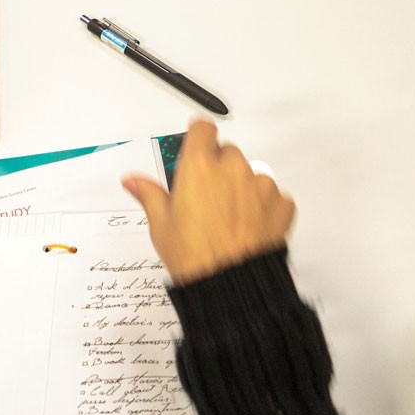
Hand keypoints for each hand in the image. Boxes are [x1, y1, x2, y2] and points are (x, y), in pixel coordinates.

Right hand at [123, 120, 294, 284]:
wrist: (233, 285)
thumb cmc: (195, 256)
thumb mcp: (161, 225)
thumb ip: (149, 194)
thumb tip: (133, 182)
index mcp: (199, 167)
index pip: (203, 129)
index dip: (199, 139)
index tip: (196, 148)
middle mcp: (232, 168)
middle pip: (227, 153)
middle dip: (218, 169)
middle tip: (207, 199)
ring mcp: (260, 185)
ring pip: (251, 174)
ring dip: (242, 189)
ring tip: (229, 220)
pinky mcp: (281, 203)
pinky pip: (272, 196)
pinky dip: (264, 208)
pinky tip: (249, 228)